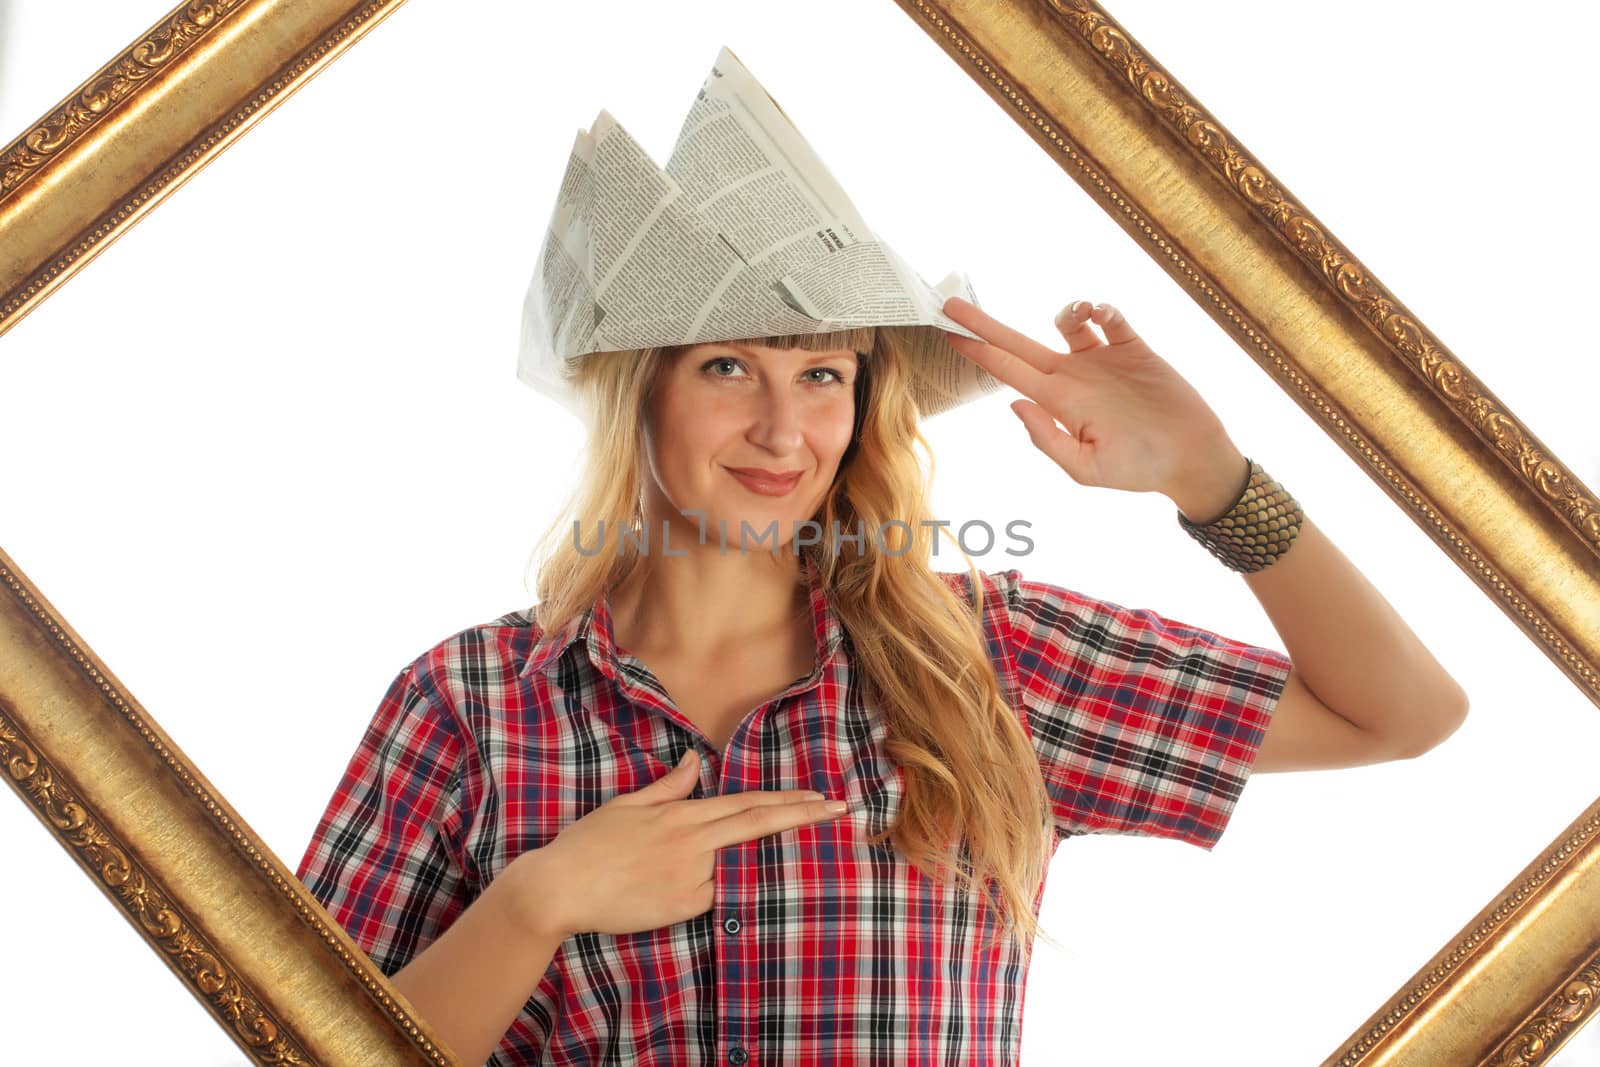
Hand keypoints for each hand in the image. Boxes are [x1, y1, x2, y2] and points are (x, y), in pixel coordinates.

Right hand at [504, 749, 847, 938]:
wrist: (559, 888)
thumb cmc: (588, 845)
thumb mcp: (627, 805)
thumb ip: (668, 787)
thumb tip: (695, 759)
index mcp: (682, 814)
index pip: (747, 803)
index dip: (787, 800)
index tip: (820, 796)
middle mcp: (693, 842)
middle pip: (759, 824)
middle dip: (804, 816)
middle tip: (842, 810)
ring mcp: (692, 876)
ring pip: (745, 862)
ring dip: (781, 854)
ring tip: (819, 844)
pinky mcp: (684, 907)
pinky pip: (721, 896)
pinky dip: (742, 889)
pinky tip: (769, 888)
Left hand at [942, 296, 1246, 518]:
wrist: (1190, 459)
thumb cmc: (1138, 469)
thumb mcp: (1086, 468)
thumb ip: (1047, 438)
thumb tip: (1015, 402)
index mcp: (1057, 402)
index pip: (1007, 372)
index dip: (978, 352)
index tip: (947, 333)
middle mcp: (1074, 377)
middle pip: (1019, 343)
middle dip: (986, 324)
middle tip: (952, 303)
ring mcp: (1103, 361)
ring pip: (1069, 323)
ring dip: (1067, 310)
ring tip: (1078, 313)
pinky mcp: (1135, 349)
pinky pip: (1113, 320)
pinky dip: (1104, 310)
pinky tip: (1102, 315)